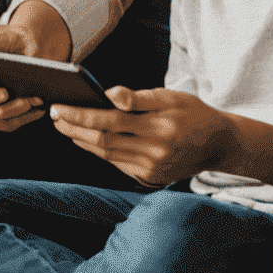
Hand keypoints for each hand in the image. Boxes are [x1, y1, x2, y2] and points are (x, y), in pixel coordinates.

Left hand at [49, 87, 233, 185]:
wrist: (219, 144)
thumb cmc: (192, 112)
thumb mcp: (170, 96)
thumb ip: (138, 97)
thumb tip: (108, 94)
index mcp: (159, 127)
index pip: (109, 121)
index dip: (80, 115)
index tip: (58, 108)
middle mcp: (155, 152)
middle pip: (103, 142)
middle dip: (74, 129)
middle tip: (53, 115)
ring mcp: (152, 169)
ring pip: (107, 155)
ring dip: (81, 141)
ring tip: (63, 126)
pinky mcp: (150, 178)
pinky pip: (117, 163)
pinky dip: (99, 152)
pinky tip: (85, 140)